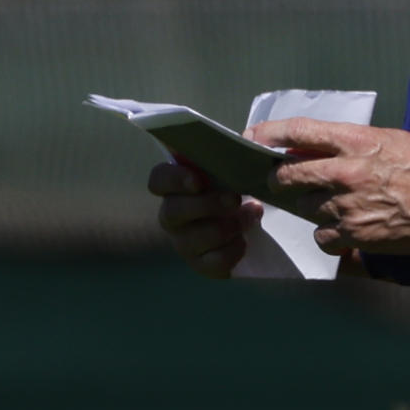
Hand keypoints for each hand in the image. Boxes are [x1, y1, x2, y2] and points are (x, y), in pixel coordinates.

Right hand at [147, 160, 263, 278]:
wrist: (251, 223)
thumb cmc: (234, 188)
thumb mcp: (230, 170)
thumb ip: (226, 158)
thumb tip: (241, 144)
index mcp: (174, 187)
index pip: (158, 180)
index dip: (174, 180)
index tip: (198, 180)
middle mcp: (172, 216)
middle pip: (174, 211)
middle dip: (207, 205)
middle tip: (234, 198)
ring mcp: (184, 243)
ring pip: (195, 238)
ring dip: (228, 227)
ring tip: (251, 216)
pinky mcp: (201, 265)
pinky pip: (213, 262)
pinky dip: (233, 250)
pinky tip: (245, 240)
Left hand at [251, 119, 409, 254]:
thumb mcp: (387, 140)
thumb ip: (347, 143)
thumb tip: (309, 148)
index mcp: (355, 141)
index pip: (298, 131)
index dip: (269, 133)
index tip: (251, 136)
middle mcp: (346, 172)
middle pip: (288, 175)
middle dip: (276, 179)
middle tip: (277, 180)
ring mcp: (349, 206)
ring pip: (304, 207)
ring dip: (310, 206)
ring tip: (334, 203)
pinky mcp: (355, 235)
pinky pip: (322, 235)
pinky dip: (327, 232)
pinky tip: (344, 226)